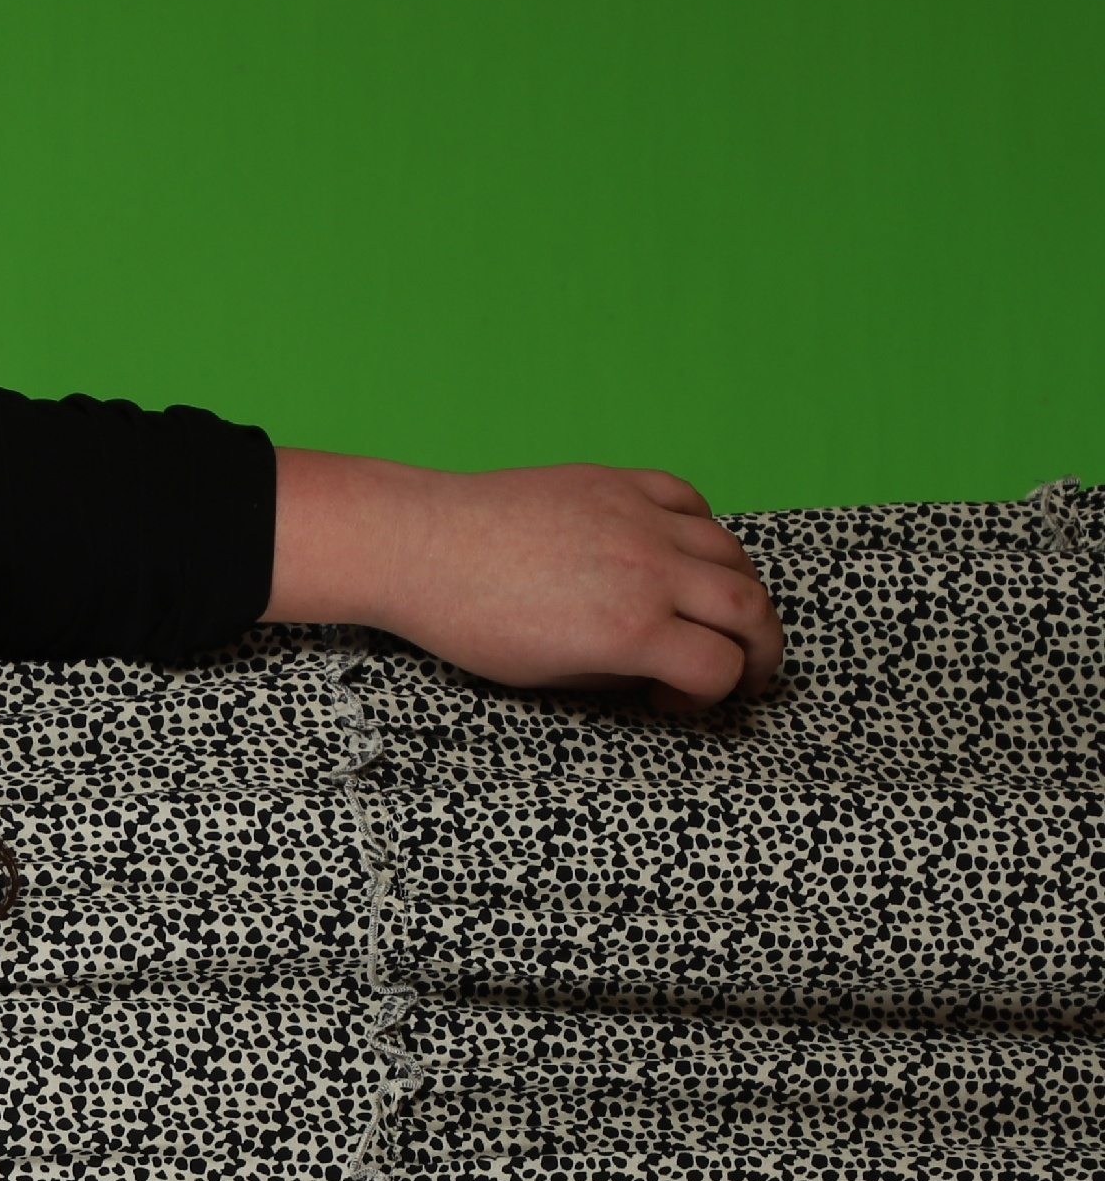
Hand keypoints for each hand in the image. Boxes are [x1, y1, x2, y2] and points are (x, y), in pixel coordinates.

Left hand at [269, 447, 785, 714]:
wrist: (419, 544)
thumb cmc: (467, 620)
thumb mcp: (544, 675)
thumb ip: (617, 673)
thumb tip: (661, 671)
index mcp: (627, 630)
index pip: (719, 667)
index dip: (713, 694)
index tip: (679, 697)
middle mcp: (648, 571)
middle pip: (750, 609)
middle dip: (762, 647)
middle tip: (750, 667)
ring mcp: (638, 519)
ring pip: (732, 553)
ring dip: (741, 589)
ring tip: (723, 614)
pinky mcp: (619, 482)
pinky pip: (691, 501)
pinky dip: (703, 531)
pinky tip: (684, 554)